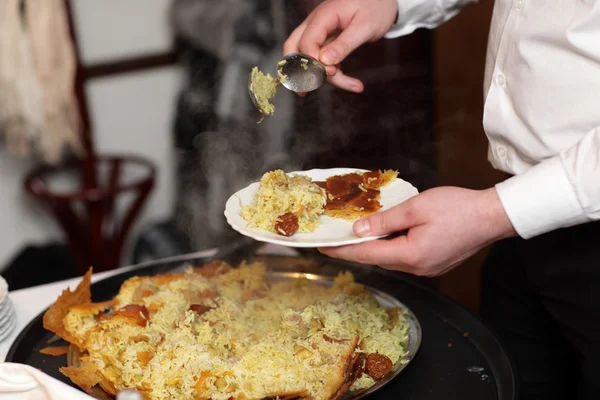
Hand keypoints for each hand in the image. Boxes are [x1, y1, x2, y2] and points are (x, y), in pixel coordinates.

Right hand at [283, 0, 398, 92]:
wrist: (385, 0)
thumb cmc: (376, 7)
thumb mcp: (364, 27)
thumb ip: (344, 44)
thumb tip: (325, 61)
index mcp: (323, 16)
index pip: (307, 41)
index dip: (313, 60)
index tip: (329, 72)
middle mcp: (316, 24)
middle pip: (294, 47)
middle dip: (298, 71)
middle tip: (304, 91)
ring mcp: (321, 33)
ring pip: (311, 59)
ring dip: (327, 78)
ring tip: (354, 85)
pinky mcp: (329, 42)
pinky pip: (325, 62)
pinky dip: (338, 75)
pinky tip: (354, 84)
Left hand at [319, 187, 516, 276]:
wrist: (493, 216)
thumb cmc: (458, 208)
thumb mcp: (415, 208)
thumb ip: (384, 220)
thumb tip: (358, 230)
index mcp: (410, 255)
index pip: (366, 255)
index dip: (342, 250)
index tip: (322, 247)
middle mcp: (417, 268)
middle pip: (377, 259)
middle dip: (354, 249)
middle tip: (334, 239)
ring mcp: (427, 269)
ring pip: (390, 259)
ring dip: (372, 248)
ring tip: (354, 235)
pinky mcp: (434, 264)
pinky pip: (404, 258)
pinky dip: (390, 248)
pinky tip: (384, 236)